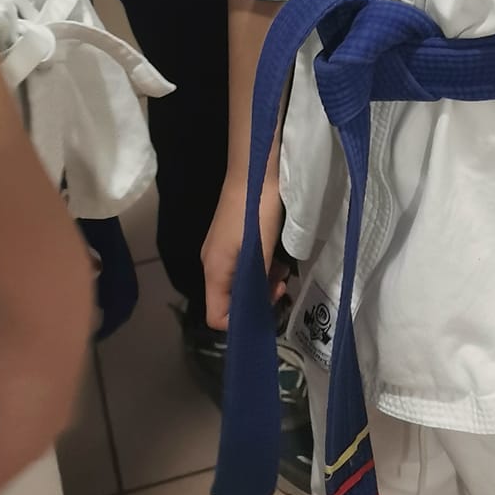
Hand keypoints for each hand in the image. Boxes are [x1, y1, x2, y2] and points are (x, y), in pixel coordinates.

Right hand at [203, 167, 284, 332]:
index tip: (267, 307)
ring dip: (261, 282)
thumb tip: (254, 311)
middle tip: (281, 285)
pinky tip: (277, 258)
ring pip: (238, 282)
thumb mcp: (259, 253)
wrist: (252, 172)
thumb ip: (254, 284)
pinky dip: (259, 267)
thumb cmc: (255, 214)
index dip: (240, 321)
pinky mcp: (229, 238)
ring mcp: (219, 250)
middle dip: (257, 298)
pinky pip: (241, 265)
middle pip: (229, 300)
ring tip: (282, 271)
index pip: (217, 317)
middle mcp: (212, 264)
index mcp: (213, 271)